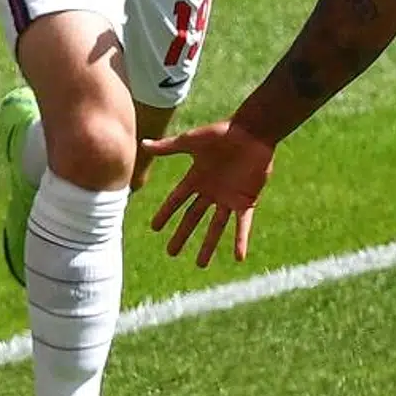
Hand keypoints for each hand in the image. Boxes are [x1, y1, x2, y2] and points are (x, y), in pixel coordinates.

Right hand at [145, 119, 275, 266]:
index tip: (154, 228)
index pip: (177, 200)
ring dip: (208, 245)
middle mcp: (211, 191)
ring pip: (216, 227)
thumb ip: (168, 147)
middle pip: (193, 218)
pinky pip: (242, 224)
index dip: (166, 214)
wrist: (252, 131)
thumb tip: (142, 144)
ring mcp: (229, 197)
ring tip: (200, 264)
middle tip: (171, 253)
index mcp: (197, 177)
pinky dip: (240, 240)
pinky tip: (239, 257)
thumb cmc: (222, 132)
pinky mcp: (246, 200)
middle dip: (183, 235)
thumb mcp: (192, 141)